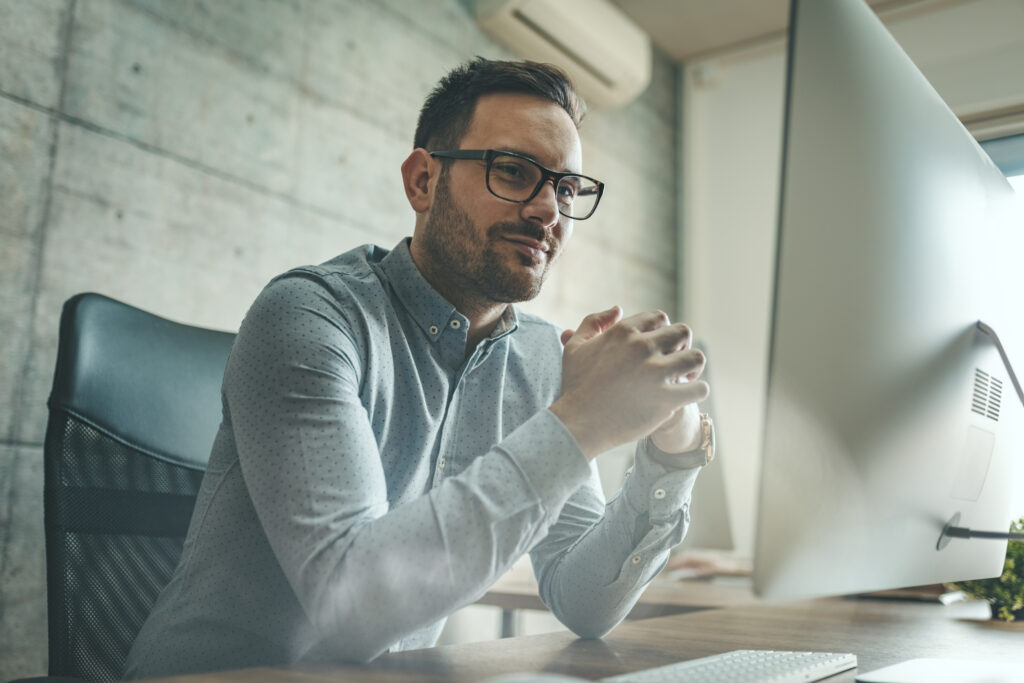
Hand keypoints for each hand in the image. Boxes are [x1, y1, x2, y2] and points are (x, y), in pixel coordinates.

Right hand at [550, 307, 708, 459]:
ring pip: (696, 357)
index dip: (662, 331)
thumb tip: (618, 308)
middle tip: (673, 361)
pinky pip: (699, 389)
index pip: (660, 318)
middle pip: (682, 332)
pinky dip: (697, 390)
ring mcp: (655, 373)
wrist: (577, 424)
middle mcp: (641, 347)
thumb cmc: (576, 386)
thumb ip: (594, 321)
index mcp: (623, 331)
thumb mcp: (575, 346)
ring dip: (693, 366)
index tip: (658, 346)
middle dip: (681, 345)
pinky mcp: (665, 399)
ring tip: (685, 377)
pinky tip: (687, 394)